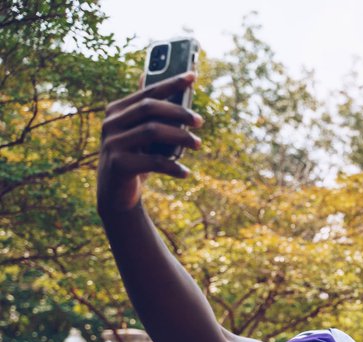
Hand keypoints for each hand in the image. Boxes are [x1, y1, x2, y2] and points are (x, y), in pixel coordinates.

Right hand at [96, 73, 202, 217]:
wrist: (116, 194)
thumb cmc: (135, 158)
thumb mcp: (139, 133)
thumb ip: (145, 111)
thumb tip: (148, 76)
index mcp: (117, 110)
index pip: (148, 92)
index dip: (171, 82)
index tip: (193, 75)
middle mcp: (111, 123)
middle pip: (150, 108)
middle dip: (179, 112)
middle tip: (201, 121)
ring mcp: (113, 143)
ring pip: (153, 131)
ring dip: (181, 137)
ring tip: (198, 145)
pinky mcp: (119, 164)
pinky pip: (153, 162)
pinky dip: (173, 167)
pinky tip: (186, 173)